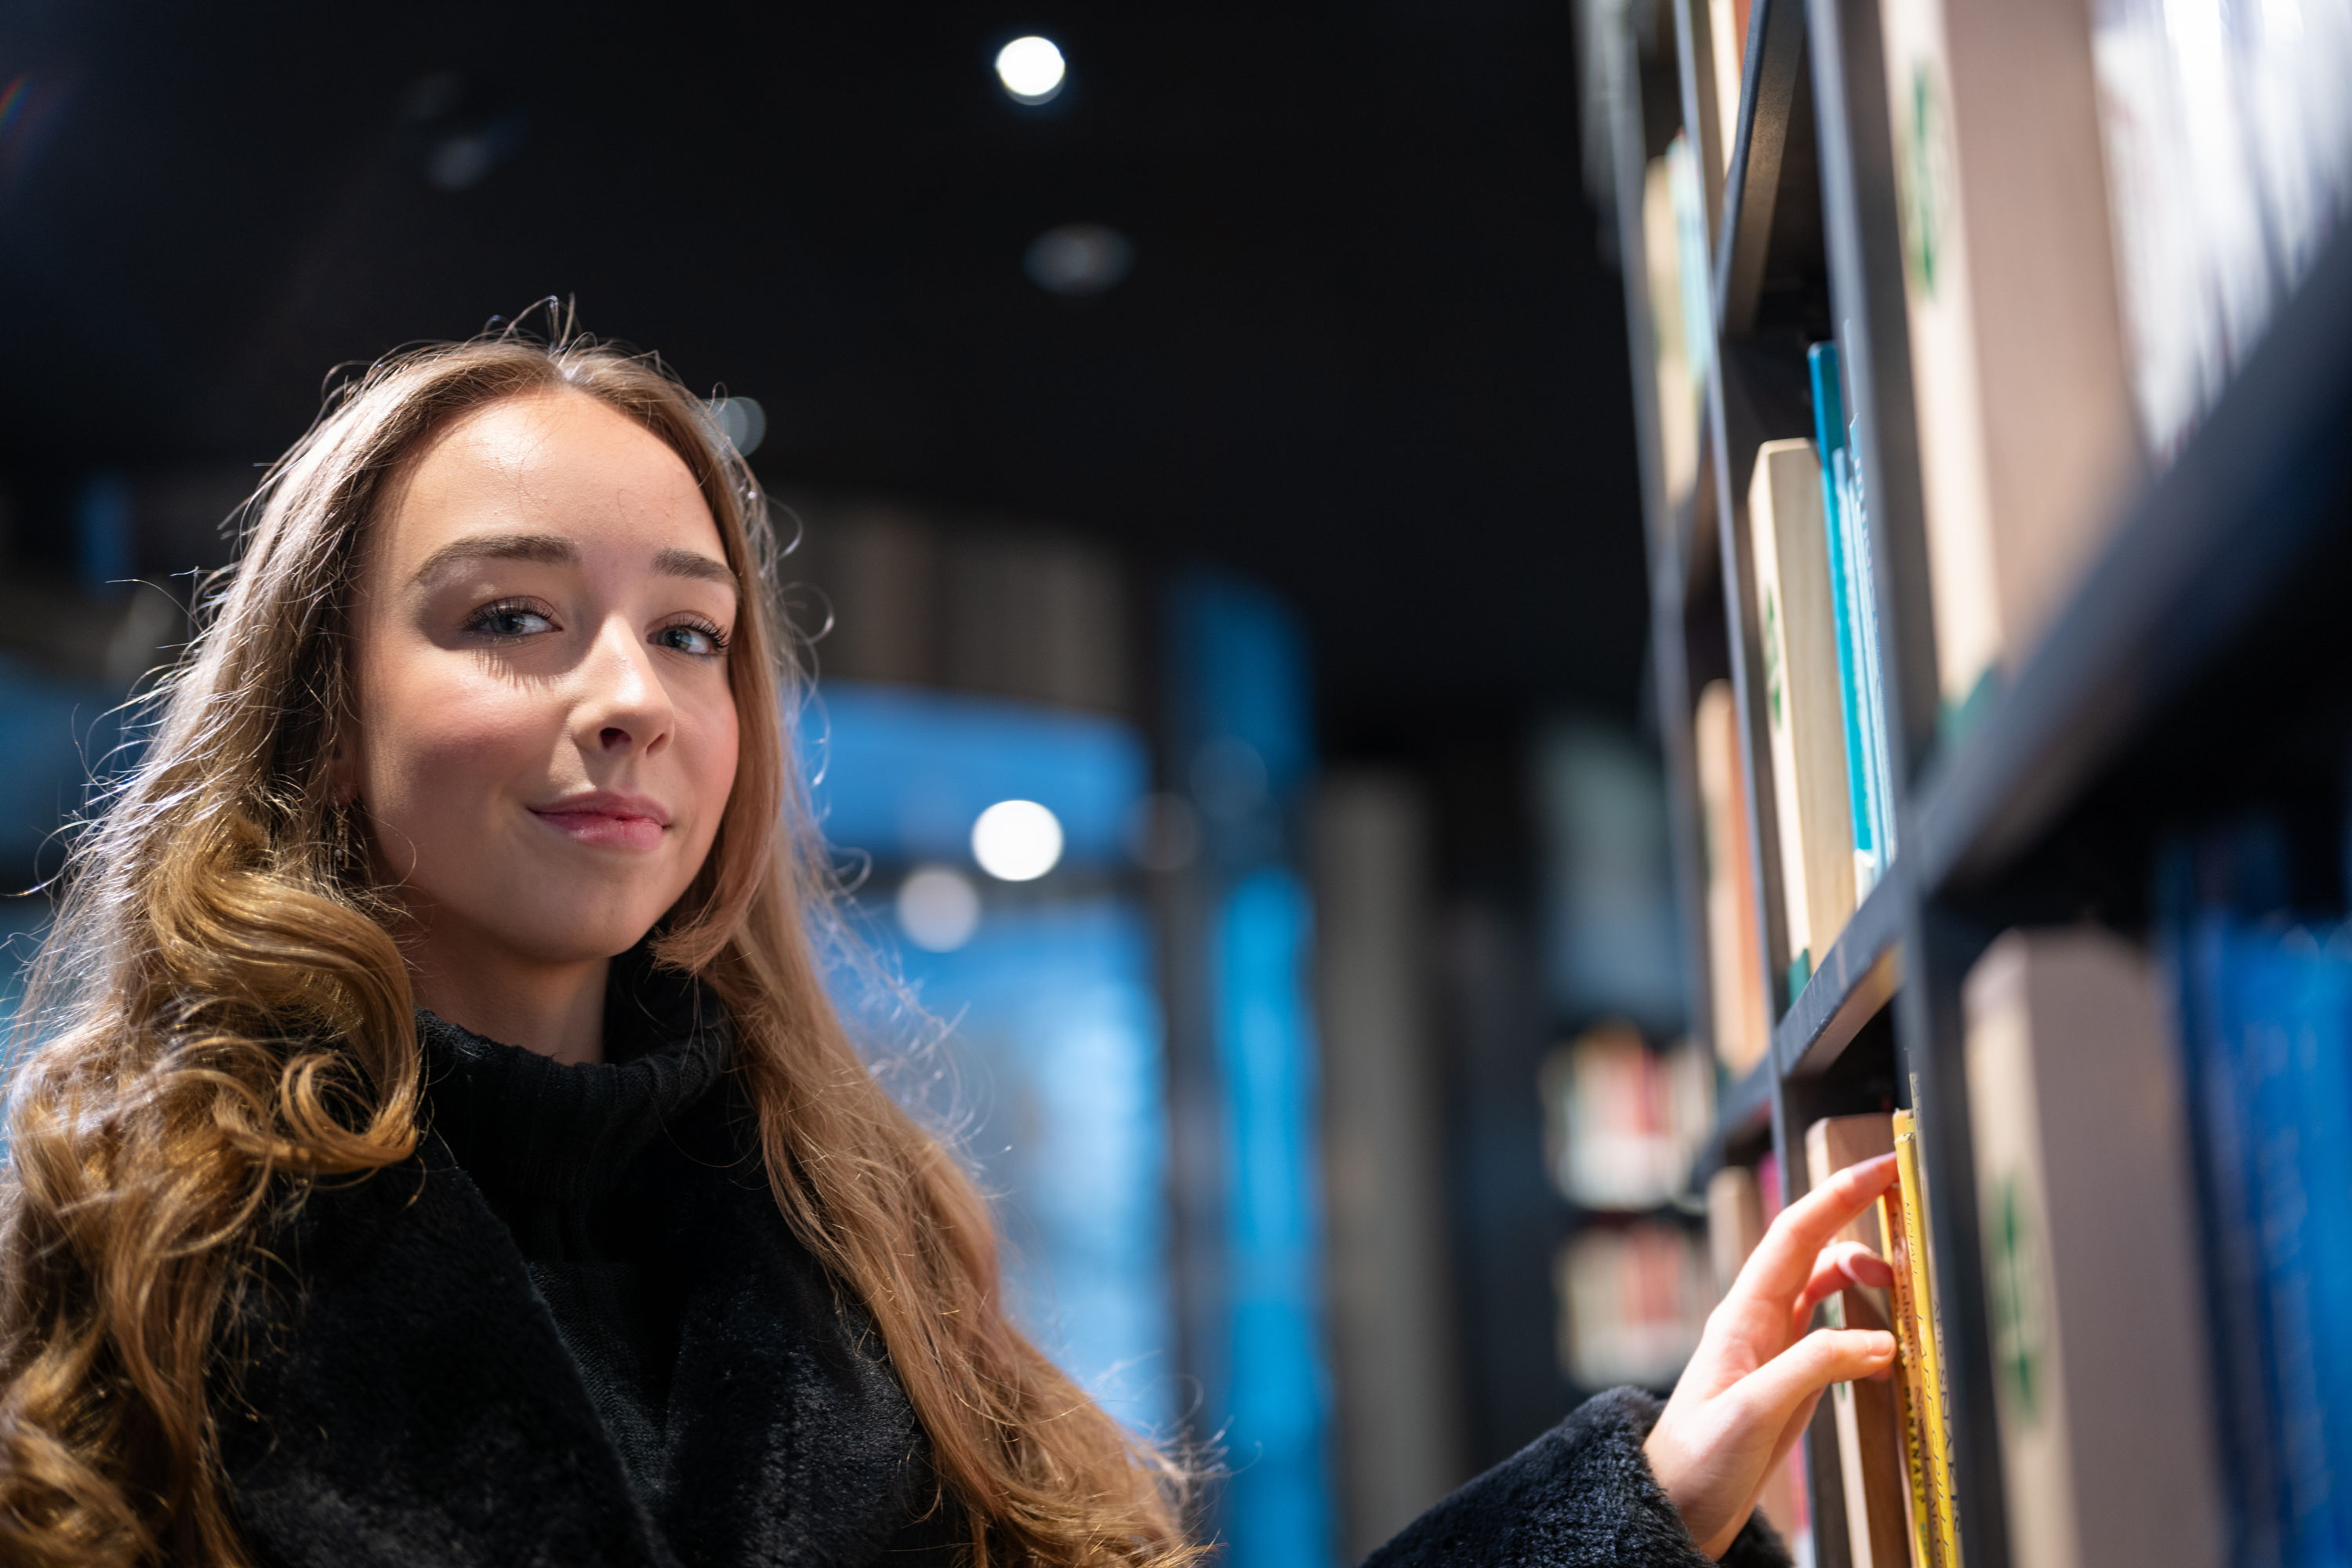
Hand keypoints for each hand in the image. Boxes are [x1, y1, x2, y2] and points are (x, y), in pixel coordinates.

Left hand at [1643, 1152, 1900, 1557]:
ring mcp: (1774, 1350)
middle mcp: (1757, 1322)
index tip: (1882, 1170)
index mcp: (1742, 1316)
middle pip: (1814, 1251)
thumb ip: (1813, 1368)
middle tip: (1906, 1225)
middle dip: (1859, 1226)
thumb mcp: (1753, 1411)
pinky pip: (1834, 1336)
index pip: (1795, 1235)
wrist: (1674, 1509)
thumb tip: (1878, 1342)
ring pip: (1827, 1290)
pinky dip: (1866, 1332)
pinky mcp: (1789, 1381)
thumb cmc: (1695, 1463)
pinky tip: (1886, 1353)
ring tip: (1900, 1295)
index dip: (1839, 1196)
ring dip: (1864, 1281)